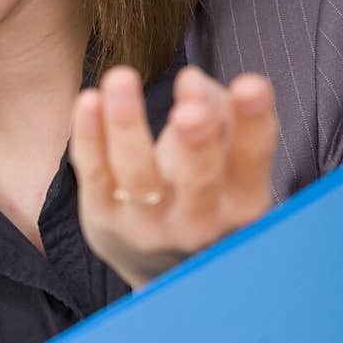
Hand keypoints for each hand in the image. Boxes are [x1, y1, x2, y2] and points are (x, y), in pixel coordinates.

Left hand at [68, 64, 278, 289]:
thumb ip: (219, 110)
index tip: (250, 85)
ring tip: (121, 77)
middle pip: (198, 181)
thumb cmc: (203, 187)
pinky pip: (95, 173)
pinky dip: (89, 136)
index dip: (253, 125)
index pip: (251, 163)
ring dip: (127, 124)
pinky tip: (89, 99)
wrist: (159, 265)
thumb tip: (192, 81)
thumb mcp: (225, 156)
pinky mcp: (104, 218)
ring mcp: (147, 225)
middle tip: (189, 111)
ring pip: (137, 174)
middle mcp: (197, 223)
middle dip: (196, 143)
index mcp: (241, 204)